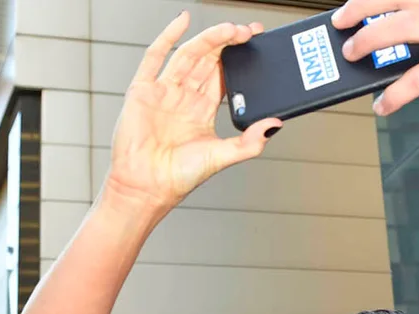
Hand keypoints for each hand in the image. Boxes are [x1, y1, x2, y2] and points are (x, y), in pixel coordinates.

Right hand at [104, 13, 281, 211]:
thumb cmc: (178, 177)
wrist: (147, 188)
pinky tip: (184, 20)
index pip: (223, 76)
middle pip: (208, 60)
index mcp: (202, 110)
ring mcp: (163, 91)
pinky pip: (154, 56)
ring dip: (209, 39)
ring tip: (230, 29)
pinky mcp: (143, 90)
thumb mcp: (222, 157)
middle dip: (229, 43)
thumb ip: (249, 142)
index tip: (256, 44)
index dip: (238, 59)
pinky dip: (168, 36)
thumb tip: (275, 125)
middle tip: (249, 32)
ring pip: (189, 54)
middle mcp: (183, 97)